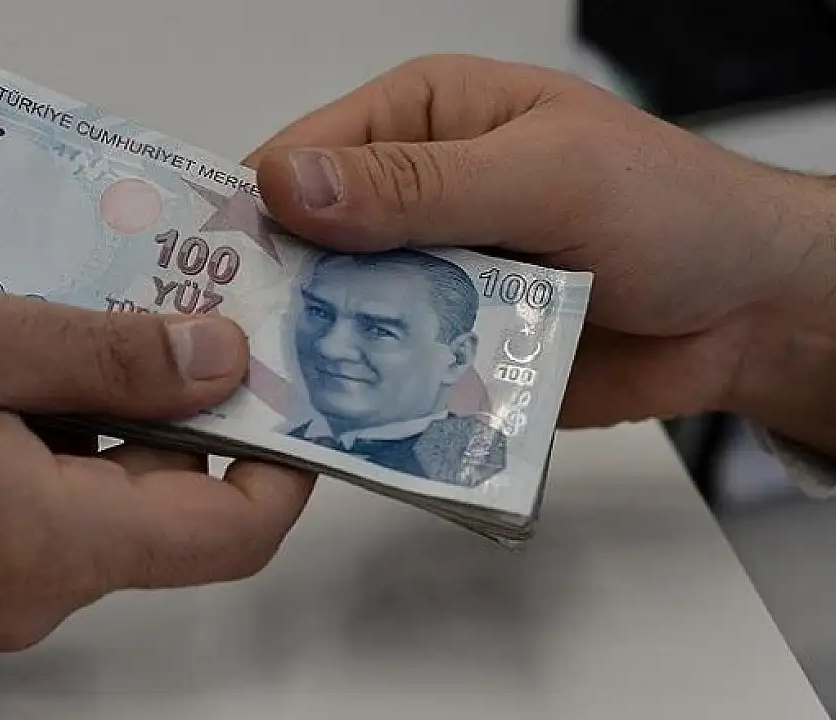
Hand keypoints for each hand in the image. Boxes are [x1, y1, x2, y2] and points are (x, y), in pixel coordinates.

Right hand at [0, 277, 314, 652]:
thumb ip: (106, 351)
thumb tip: (217, 362)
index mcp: (48, 543)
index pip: (228, 531)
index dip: (276, 459)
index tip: (278, 383)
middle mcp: (31, 591)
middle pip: (163, 507)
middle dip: (176, 407)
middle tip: (155, 310)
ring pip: (98, 500)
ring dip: (102, 414)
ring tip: (56, 325)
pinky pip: (41, 507)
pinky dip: (50, 438)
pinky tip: (5, 370)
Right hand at [246, 53, 835, 453]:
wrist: (750, 314)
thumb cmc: (671, 209)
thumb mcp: (545, 176)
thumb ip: (419, 185)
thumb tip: (292, 184)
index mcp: (424, 119)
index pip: (305, 156)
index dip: (253, 210)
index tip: (206, 270)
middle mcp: (413, 197)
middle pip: (308, 244)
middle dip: (275, 294)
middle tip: (227, 351)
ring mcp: (429, 275)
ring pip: (341, 314)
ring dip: (319, 352)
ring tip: (272, 397)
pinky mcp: (448, 345)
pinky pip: (387, 370)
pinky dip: (367, 394)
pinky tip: (338, 423)